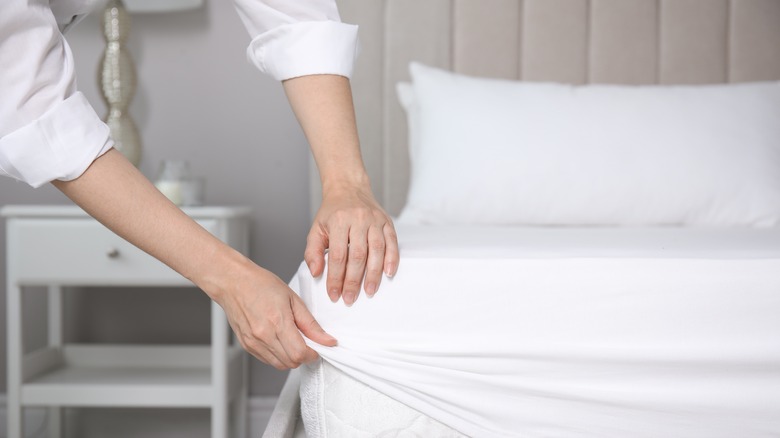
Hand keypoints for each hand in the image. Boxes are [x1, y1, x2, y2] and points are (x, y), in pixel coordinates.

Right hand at [211, 259, 336, 369]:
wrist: (233, 282)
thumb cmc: (260, 284)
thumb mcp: (293, 299)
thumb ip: (310, 323)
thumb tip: (326, 340)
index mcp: (277, 322)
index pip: (300, 354)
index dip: (313, 353)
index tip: (317, 346)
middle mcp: (263, 336)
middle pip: (291, 362)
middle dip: (303, 355)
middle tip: (306, 340)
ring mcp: (253, 342)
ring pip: (280, 365)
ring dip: (291, 357)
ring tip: (291, 338)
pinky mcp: (247, 345)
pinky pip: (268, 360)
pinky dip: (278, 355)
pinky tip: (279, 339)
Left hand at [305, 183, 398, 305]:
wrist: (349, 188)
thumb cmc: (332, 212)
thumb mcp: (316, 229)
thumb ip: (313, 252)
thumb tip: (316, 273)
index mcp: (338, 221)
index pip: (338, 256)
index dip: (336, 278)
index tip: (334, 294)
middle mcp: (358, 219)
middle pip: (358, 256)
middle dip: (353, 281)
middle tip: (350, 298)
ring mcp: (375, 220)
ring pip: (376, 250)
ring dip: (373, 274)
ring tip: (369, 292)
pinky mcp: (387, 222)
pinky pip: (392, 242)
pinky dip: (391, 259)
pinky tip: (388, 274)